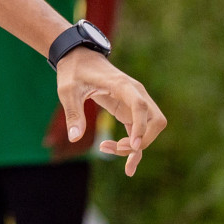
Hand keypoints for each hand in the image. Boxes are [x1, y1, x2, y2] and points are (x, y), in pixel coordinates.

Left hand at [55, 48, 165, 175]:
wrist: (79, 56)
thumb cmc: (74, 71)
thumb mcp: (68, 90)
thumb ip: (73, 112)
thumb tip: (74, 138)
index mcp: (122, 85)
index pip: (140, 106)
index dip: (140, 126)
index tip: (133, 145)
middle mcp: (135, 93)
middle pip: (155, 121)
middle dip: (141, 140)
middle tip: (113, 147)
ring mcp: (136, 102)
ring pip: (150, 129)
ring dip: (137, 146)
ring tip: (108, 150)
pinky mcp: (130, 110)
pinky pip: (140, 132)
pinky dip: (136, 148)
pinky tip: (129, 167)